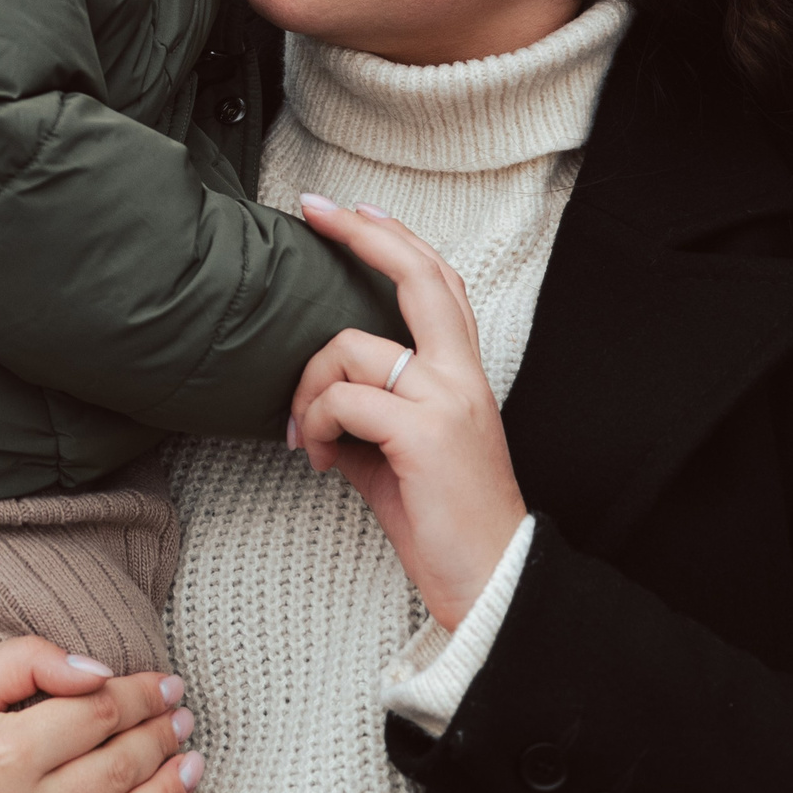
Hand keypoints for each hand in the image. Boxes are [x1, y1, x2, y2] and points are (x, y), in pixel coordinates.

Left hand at [290, 197, 527, 630]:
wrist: (489, 583)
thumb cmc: (441, 522)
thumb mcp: (396, 455)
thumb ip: (362, 414)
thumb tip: (309, 400)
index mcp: (463, 374)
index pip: (437, 281)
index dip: (395, 238)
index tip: (351, 209)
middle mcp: (462, 376)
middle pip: (419, 276)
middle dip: (360, 233)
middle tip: (312, 209)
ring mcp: (446, 401)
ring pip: (350, 348)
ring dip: (307, 389)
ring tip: (302, 435)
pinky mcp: (422, 434)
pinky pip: (342, 400)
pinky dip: (311, 423)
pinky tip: (314, 457)